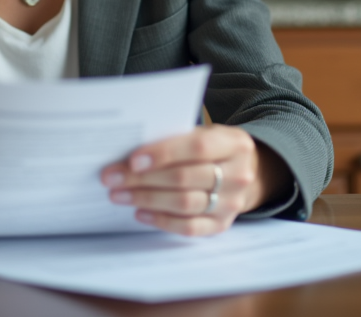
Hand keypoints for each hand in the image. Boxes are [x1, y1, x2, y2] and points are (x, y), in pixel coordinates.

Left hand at [99, 125, 287, 235]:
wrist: (248, 172)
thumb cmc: (214, 149)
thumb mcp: (206, 133)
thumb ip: (178, 138)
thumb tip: (131, 153)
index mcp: (235, 143)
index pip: (197, 147)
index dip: (163, 153)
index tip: (132, 160)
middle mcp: (239, 174)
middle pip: (185, 178)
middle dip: (143, 179)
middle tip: (112, 178)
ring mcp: (232, 203)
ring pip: (184, 203)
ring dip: (146, 199)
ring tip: (119, 195)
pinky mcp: (222, 224)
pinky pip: (189, 227)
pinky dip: (161, 221)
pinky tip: (140, 213)